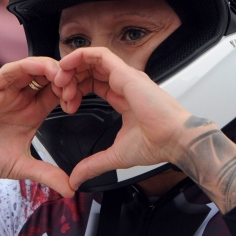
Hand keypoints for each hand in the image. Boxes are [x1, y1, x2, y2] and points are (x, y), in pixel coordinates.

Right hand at [0, 56, 73, 196]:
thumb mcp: (21, 167)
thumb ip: (46, 175)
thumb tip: (71, 190)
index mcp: (32, 112)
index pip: (58, 93)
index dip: (72, 93)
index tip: (77, 104)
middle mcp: (21, 98)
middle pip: (50, 76)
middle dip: (66, 78)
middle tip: (73, 89)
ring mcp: (6, 90)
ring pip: (34, 68)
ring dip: (51, 68)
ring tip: (62, 79)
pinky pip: (12, 70)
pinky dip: (29, 65)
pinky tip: (41, 69)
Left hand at [54, 47, 191, 189]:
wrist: (175, 141)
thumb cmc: (157, 145)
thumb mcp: (115, 155)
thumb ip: (93, 165)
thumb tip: (76, 180)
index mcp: (123, 97)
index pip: (94, 83)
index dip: (76, 89)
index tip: (66, 104)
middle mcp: (124, 83)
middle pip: (90, 70)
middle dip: (71, 78)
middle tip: (59, 93)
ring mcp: (126, 76)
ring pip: (93, 60)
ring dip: (73, 67)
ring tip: (60, 80)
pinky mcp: (126, 73)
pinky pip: (100, 54)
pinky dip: (81, 56)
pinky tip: (67, 66)